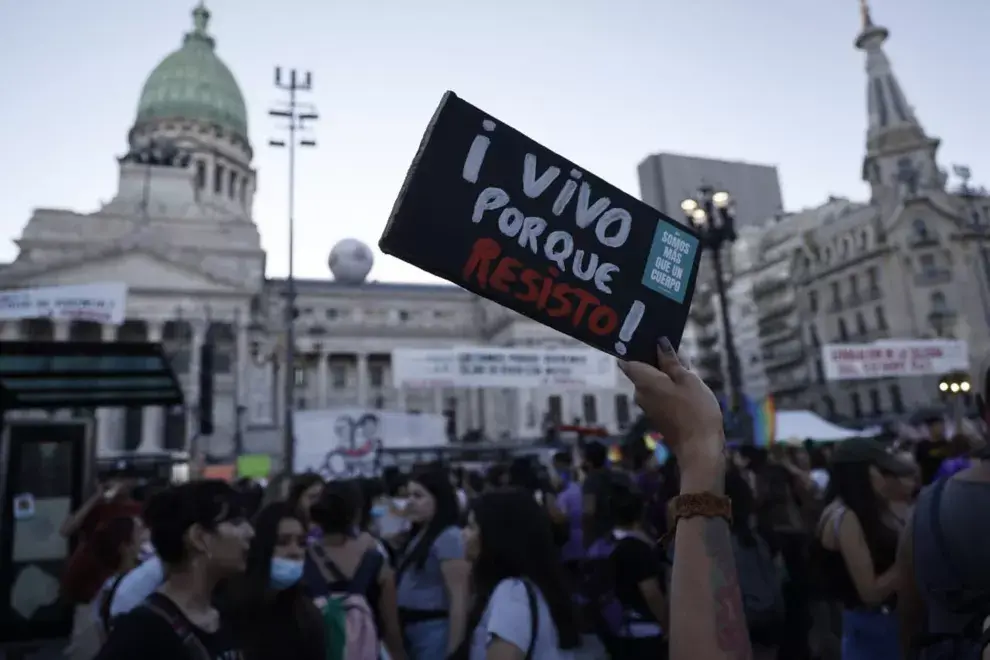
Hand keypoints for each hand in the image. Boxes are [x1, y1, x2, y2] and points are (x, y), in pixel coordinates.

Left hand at [618, 337, 724, 474]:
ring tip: (689, 372)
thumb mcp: (687, 379)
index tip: (650, 340)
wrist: (700, 448)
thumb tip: (659, 344)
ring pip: (654, 382)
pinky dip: (670, 388)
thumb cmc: (696, 410)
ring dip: (668, 375)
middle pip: (643, 370)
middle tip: (681, 355)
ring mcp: (648, 407)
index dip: (636, 348)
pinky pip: (660, 395)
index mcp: (643, 382)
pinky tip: (688, 388)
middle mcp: (640, 394)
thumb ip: (671, 361)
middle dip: (659, 361)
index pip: (628, 360)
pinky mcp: (658, 416)